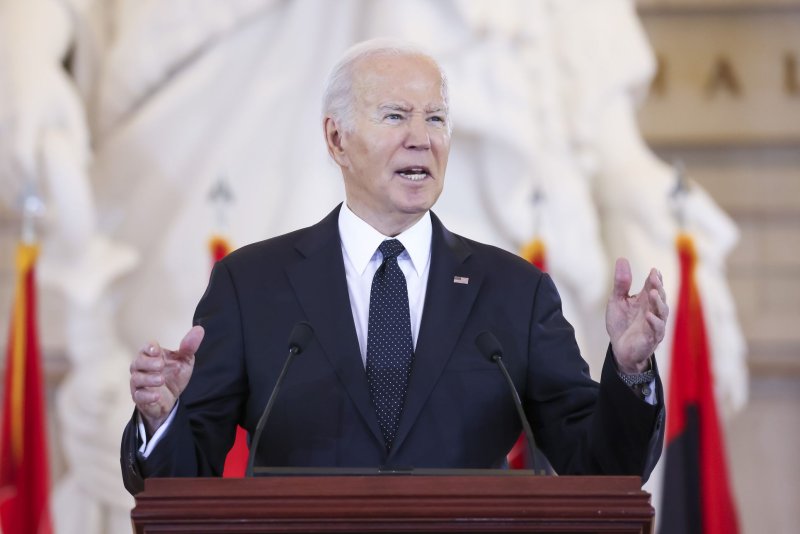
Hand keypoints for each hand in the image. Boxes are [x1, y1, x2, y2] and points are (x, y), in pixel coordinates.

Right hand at [129, 326, 203, 434]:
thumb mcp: (184, 360)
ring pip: (136, 379)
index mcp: (151, 355)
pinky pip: (138, 396)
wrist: (170, 398)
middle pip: (137, 362)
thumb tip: (199, 329)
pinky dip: (147, 396)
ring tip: (161, 379)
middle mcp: (142, 368)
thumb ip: (189, 347)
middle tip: (160, 364)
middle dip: (148, 362)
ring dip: (148, 379)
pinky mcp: (140, 398)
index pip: (146, 348)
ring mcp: (139, 383)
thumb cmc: (173, 374)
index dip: (149, 348)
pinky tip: (156, 396)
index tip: (156, 350)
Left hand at [606, 258, 668, 373]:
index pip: (653, 286)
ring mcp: (654, 324)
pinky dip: (654, 322)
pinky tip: (649, 315)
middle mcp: (652, 310)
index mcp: (645, 300)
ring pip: (662, 312)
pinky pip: (657, 329)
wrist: (620, 348)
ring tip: (653, 293)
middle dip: (658, 287)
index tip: (653, 270)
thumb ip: (621, 283)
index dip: (655, 278)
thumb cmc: (621, 323)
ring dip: (658, 302)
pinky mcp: (652, 338)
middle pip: (659, 296)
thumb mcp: (617, 300)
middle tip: (654, 278)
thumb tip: (622, 259)